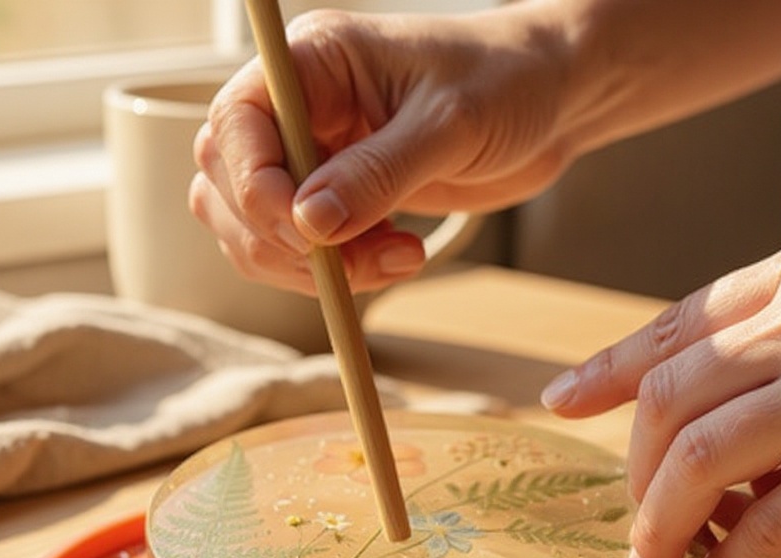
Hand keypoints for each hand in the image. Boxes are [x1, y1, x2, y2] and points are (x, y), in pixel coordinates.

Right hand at [190, 7, 569, 294]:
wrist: (551, 102)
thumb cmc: (508, 81)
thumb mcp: (449, 125)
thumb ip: (377, 174)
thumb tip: (310, 223)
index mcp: (313, 63)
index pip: (234, 127)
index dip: (256, 190)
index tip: (309, 235)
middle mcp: (302, 109)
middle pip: (229, 186)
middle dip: (283, 240)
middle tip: (355, 259)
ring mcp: (316, 157)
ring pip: (256, 229)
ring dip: (311, 266)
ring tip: (394, 259)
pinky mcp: (339, 199)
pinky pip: (301, 250)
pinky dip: (336, 272)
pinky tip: (396, 257)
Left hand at [542, 233, 780, 557]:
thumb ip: (753, 337)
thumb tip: (642, 401)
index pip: (673, 328)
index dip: (608, 373)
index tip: (562, 403)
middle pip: (667, 404)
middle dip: (633, 475)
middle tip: (634, 522)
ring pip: (696, 463)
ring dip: (661, 525)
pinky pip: (769, 525)